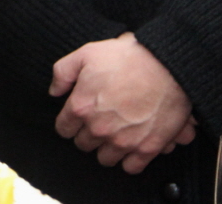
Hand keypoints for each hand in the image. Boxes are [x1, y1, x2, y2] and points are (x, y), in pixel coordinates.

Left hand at [51, 33, 194, 173]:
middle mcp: (99, 129)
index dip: (69, 121)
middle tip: (99, 120)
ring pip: (105, 158)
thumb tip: (54, 92)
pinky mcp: (146, 148)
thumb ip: (63, 72)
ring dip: (107, 148)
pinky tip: (131, 146)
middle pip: (83, 144)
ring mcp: (123, 141)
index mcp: (81, 107)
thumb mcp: (86, 53)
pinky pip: (131, 167)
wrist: (167, 66)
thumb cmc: (126, 58)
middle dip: (88, 133)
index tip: (79, 115)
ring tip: (115, 133)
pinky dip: (130, 160)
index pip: (64, 129)